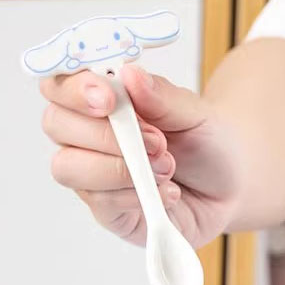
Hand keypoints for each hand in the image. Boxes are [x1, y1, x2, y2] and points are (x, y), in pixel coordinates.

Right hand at [39, 63, 244, 247]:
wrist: (229, 189)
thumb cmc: (207, 143)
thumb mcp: (195, 112)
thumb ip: (161, 96)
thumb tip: (129, 74)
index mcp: (102, 99)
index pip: (60, 84)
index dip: (74, 89)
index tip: (109, 99)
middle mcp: (86, 135)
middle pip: (55, 124)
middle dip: (104, 133)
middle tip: (157, 141)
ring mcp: (91, 174)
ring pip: (67, 167)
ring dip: (117, 167)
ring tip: (166, 168)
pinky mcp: (104, 210)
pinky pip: (98, 200)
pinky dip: (133, 194)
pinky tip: (166, 192)